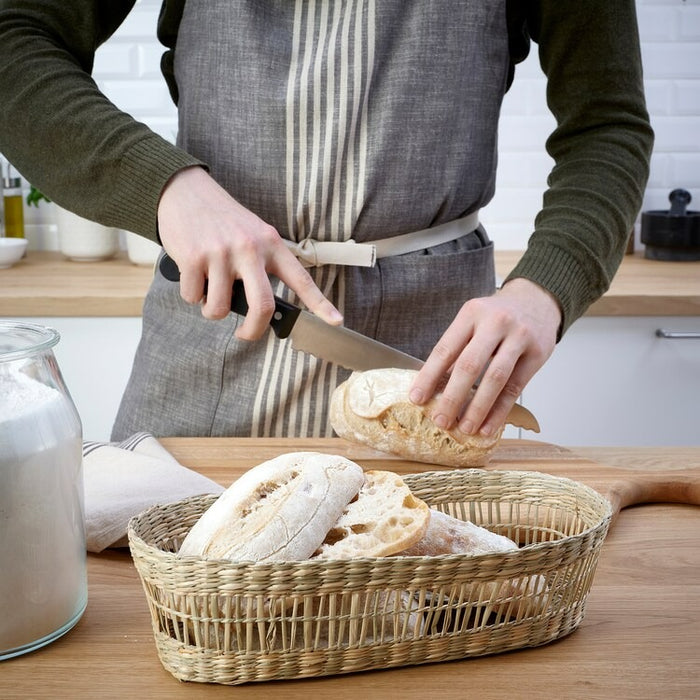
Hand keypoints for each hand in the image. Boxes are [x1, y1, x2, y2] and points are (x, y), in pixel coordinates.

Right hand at [157, 167, 342, 338]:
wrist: (185, 191)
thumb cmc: (222, 220)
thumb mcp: (253, 234)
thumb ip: (262, 266)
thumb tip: (260, 310)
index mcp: (271, 244)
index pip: (301, 279)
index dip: (321, 304)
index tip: (336, 322)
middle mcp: (249, 248)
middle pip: (262, 306)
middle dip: (252, 331)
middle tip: (245, 334)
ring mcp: (221, 253)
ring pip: (219, 309)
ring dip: (212, 310)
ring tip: (210, 292)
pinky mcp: (193, 257)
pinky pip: (192, 297)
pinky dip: (191, 295)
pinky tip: (193, 275)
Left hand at [409, 278, 560, 435]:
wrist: (537, 299)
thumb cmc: (497, 315)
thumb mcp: (473, 320)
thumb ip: (457, 348)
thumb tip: (434, 387)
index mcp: (471, 313)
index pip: (445, 349)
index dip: (429, 376)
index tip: (417, 398)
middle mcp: (495, 322)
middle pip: (469, 365)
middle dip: (452, 397)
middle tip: (440, 421)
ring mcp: (519, 336)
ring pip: (495, 378)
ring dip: (478, 408)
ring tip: (465, 428)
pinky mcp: (538, 353)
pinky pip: (516, 388)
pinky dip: (500, 410)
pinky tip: (488, 426)